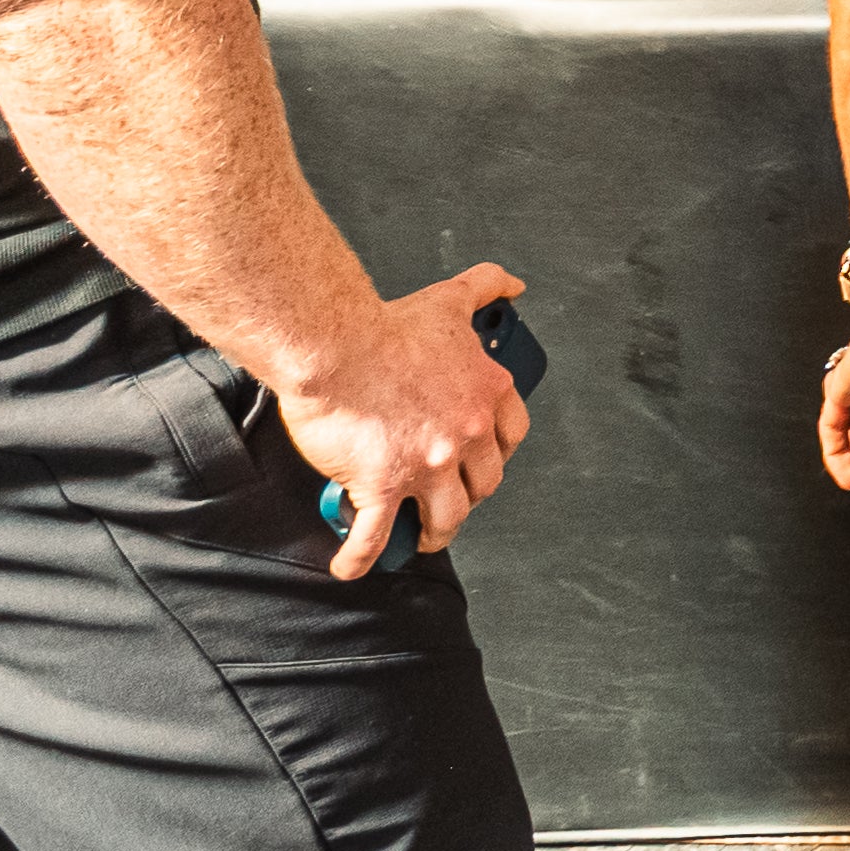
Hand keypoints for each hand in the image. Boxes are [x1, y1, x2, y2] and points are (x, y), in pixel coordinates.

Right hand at [276, 262, 535, 577]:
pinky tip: (351, 566)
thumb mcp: (450, 299)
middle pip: (483, 484)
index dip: (498, 454)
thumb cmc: (386, 326)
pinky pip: (376, 536)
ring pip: (446, 518)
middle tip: (451, 501)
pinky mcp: (383, 486)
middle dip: (469, 496)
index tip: (485, 460)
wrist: (336, 345)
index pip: (512, 436)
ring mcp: (427, 464)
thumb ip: (486, 287)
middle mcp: (465, 433)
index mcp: (484, 394)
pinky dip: (362, 557)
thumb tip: (513, 284)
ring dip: (434, 533)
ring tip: (421, 537)